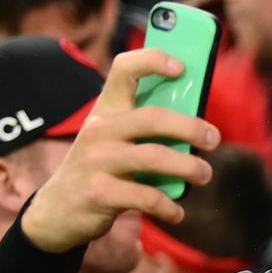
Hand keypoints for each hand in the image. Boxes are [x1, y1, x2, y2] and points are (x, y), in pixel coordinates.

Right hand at [22, 49, 218, 252]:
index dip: (153, 61)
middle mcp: (99, 129)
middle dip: (190, 127)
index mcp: (107, 109)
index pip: (124, 69)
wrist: (57, 211)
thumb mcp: (115, 140)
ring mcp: (96, 161)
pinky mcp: (98, 192)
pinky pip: (146, 197)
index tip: (182, 68)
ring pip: (153, 157)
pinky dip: (169, 206)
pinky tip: (177, 212)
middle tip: (213, 139)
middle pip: (153, 118)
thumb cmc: (102, 168)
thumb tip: (199, 126)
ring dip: (188, 167)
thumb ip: (147, 128)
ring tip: (204, 174)